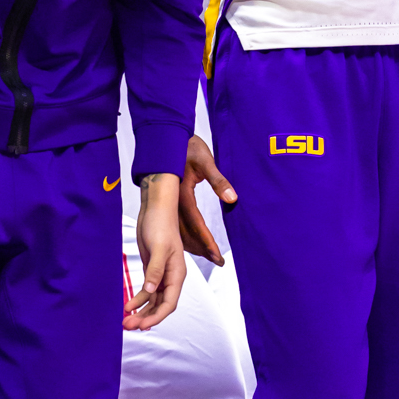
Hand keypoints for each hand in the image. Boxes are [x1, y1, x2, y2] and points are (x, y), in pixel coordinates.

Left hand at [128, 172, 184, 329]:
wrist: (155, 209)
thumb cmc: (160, 224)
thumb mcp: (158, 247)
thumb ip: (155, 270)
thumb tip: (150, 291)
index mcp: (177, 274)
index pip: (169, 303)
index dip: (156, 317)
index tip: (141, 325)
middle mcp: (171, 277)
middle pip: (160, 305)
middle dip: (146, 317)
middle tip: (128, 326)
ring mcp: (161, 275)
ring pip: (153, 301)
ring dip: (140, 311)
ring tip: (125, 320)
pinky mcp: (151, 270)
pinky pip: (146, 291)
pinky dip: (137, 300)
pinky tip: (127, 306)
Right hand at [178, 133, 237, 263]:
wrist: (166, 137)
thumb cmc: (187, 146)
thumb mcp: (206, 160)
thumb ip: (219, 180)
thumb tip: (233, 199)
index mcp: (181, 193)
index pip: (196, 223)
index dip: (207, 241)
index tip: (217, 255)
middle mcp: (172, 202)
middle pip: (185, 232)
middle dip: (202, 249)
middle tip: (218, 261)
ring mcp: (168, 203)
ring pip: (179, 231)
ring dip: (193, 245)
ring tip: (209, 256)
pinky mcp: (168, 201)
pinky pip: (176, 224)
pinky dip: (185, 236)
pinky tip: (193, 242)